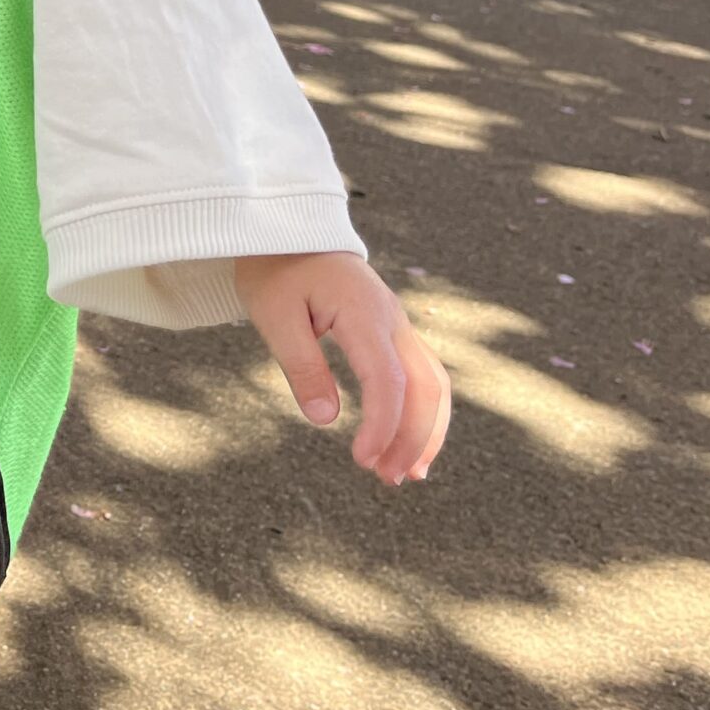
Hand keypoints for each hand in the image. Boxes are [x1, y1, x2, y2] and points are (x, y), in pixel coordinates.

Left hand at [235, 252, 450, 484]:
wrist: (291, 230)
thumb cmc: (277, 270)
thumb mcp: (274, 315)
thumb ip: (301, 365)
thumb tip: (325, 419)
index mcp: (365, 314)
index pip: (388, 380)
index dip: (382, 425)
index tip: (362, 460)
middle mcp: (394, 320)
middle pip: (425, 388)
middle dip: (412, 438)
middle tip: (385, 479)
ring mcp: (399, 325)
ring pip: (434, 384)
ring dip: (426, 430)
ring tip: (406, 474)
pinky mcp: (393, 332)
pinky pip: (422, 376)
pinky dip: (423, 412)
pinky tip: (408, 442)